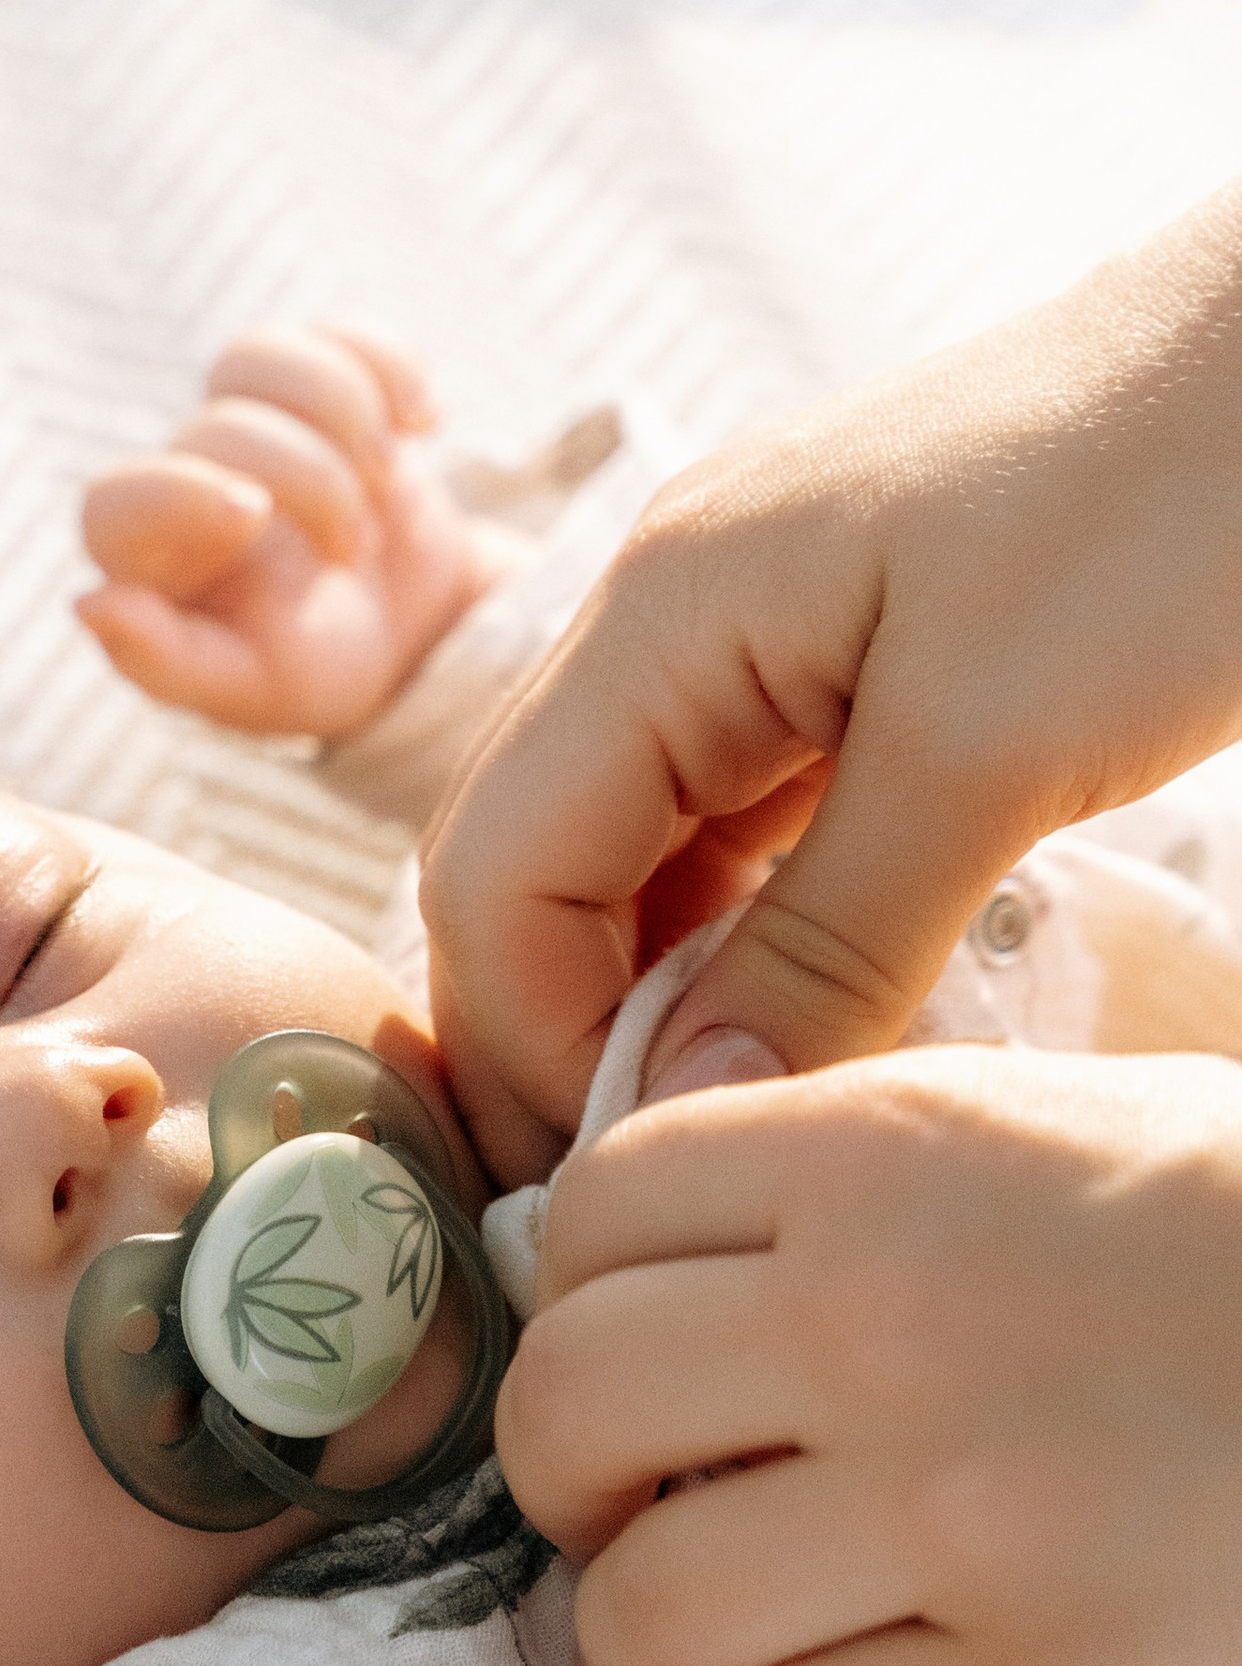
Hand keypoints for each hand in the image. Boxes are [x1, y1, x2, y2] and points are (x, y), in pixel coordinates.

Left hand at [77, 322, 491, 740]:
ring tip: (386, 485)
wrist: (410, 634)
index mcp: (148, 556)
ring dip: (347, 414)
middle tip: (354, 553)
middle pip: (220, 426)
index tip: (254, 516)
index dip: (178, 494)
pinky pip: (339, 333)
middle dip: (310, 481)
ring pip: (263, 357)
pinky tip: (423, 422)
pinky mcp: (319, 387)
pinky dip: (392, 367)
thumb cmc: (309, 669)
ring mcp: (253, 420)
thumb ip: (161, 659)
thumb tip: (86, 604)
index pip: (116, 500)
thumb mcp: (245, 686)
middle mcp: (185, 475)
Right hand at [423, 187, 1241, 1181]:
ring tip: (762, 1108)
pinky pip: (738, 832)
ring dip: (669, 996)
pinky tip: (824, 1010)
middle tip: (680, 1166)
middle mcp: (667, 620)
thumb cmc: (1175, 496)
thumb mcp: (993, 752)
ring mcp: (749, 638)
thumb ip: (825, 945)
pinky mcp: (841, 663)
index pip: (492, 875)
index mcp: (659, 614)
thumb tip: (689, 1113)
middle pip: (533, 872)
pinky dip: (754, 938)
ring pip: (634, 862)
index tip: (636, 1168)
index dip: (535, 1045)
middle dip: (577, 1033)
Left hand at [498, 1046, 1241, 1665]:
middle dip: (568, 1478)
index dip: (584, 1301)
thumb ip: (864, 1176)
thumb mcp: (1070, 1127)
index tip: (638, 1358)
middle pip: (566, 1410)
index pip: (593, 1216)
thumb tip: (648, 1265)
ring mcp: (957, 1510)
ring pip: (638, 1608)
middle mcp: (889, 1316)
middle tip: (633, 1510)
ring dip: (644, 1638)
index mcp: (896, 1148)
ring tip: (716, 1633)